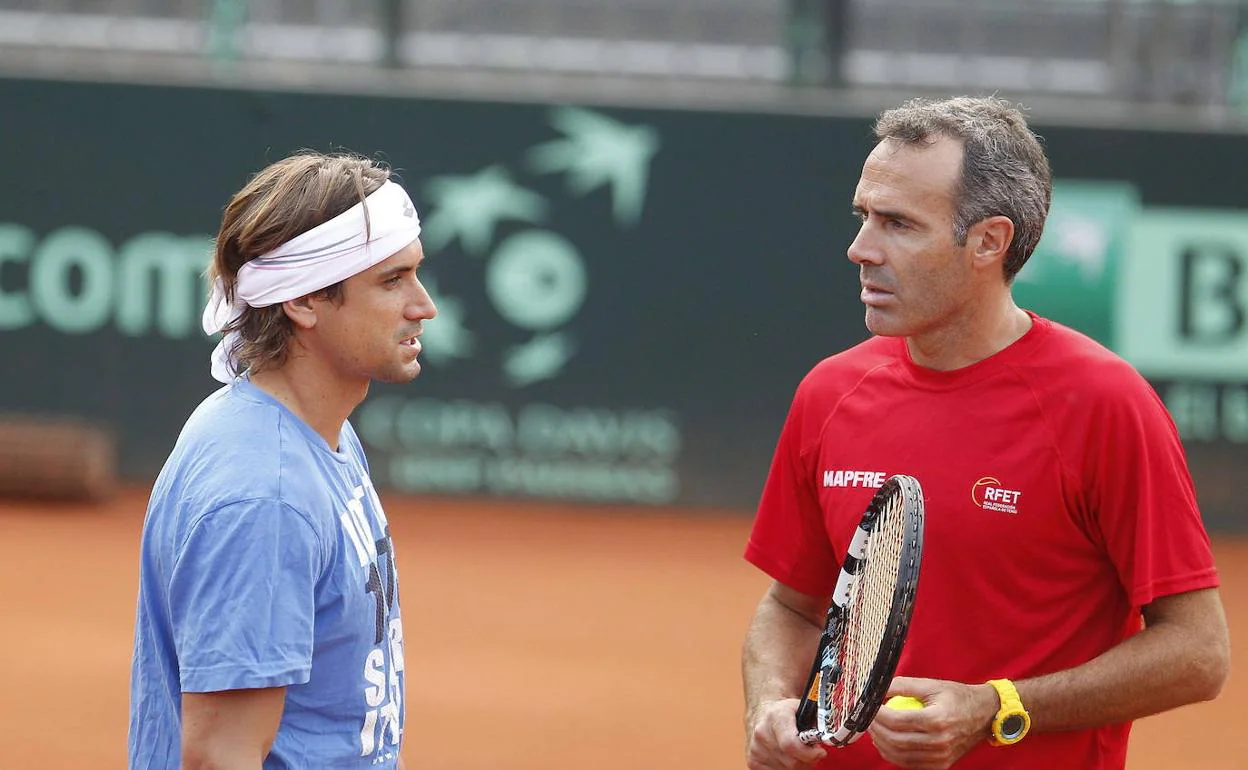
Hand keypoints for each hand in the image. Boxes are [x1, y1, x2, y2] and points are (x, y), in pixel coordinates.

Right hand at [745, 698, 828, 769]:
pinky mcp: (752, 761)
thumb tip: (830, 737)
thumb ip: (817, 721)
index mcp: (776, 717)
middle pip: (792, 761)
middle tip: (811, 752)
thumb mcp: (802, 708)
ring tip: (798, 754)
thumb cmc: (786, 712)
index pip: (790, 744)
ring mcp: (756, 749)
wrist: (763, 712)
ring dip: (797, 766)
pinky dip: (785, 768)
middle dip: (806, 760)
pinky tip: (787, 758)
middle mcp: (762, 733)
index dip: (809, 754)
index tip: (820, 752)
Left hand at [866, 677, 998, 769]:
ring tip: (875, 729)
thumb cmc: (957, 697)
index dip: (878, 714)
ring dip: (881, 743)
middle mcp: (940, 741)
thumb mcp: (931, 684)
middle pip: (896, 740)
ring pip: (900, 756)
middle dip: (876, 729)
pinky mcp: (940, 765)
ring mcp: (941, 757)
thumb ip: (902, 685)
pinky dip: (894, 755)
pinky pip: (910, 764)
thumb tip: (878, 688)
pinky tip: (887, 742)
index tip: (870, 706)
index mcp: (938, 719)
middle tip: (869, 718)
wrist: (985, 715)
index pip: (898, 720)